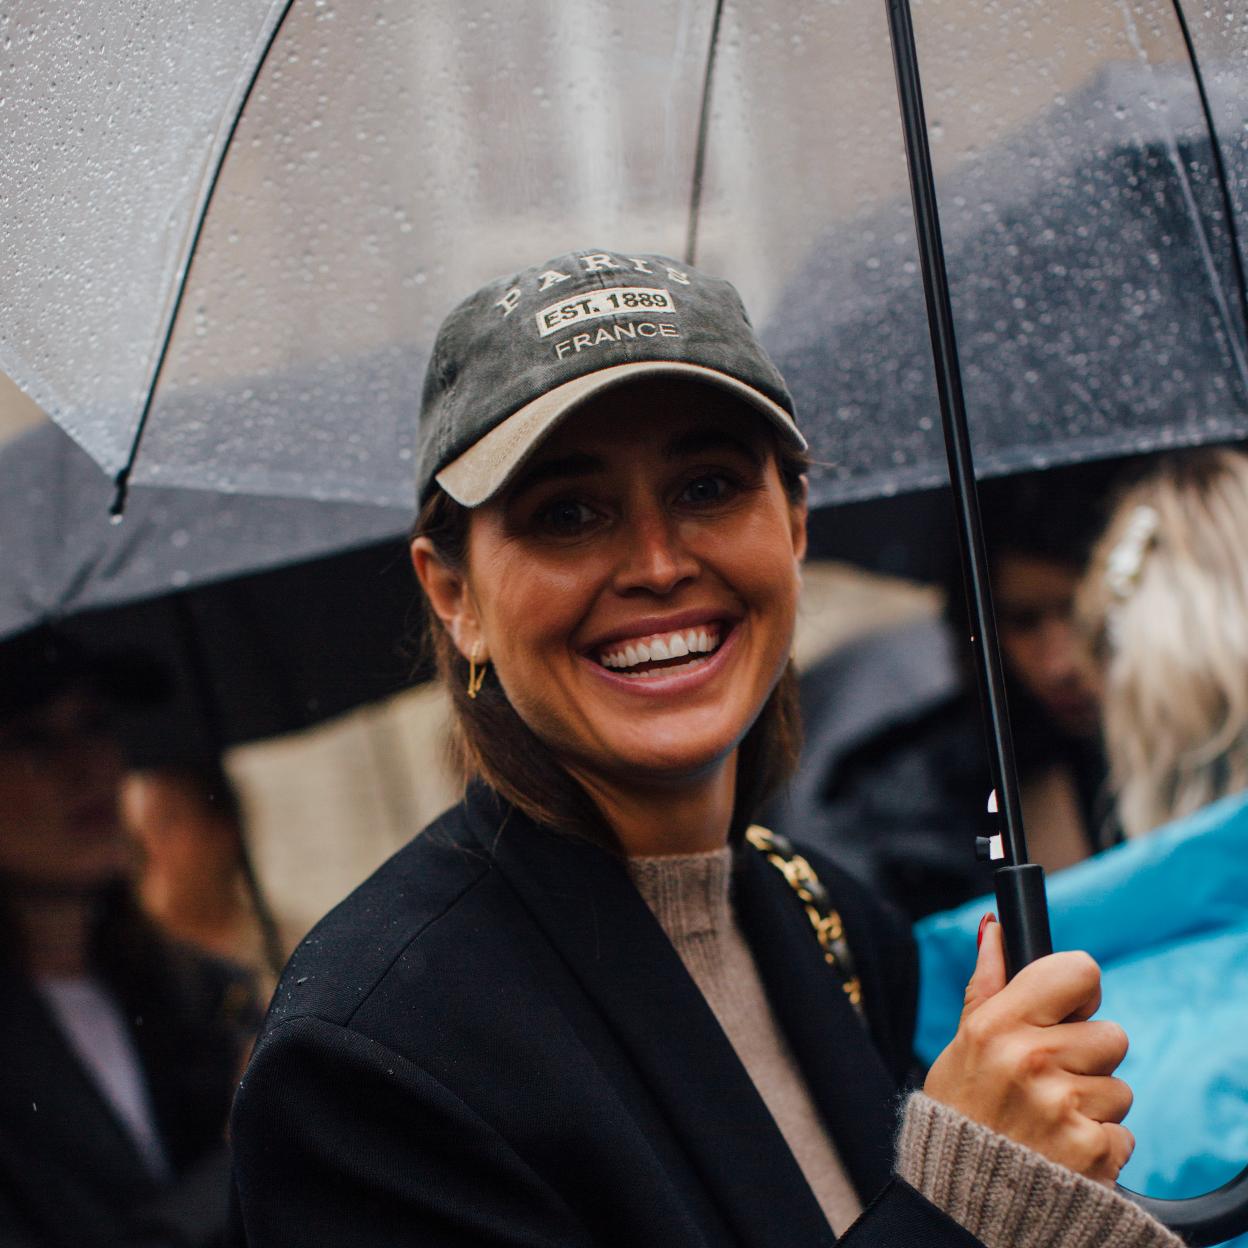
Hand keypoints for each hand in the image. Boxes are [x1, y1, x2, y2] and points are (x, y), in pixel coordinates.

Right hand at [923, 916, 1134, 1183]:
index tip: (1068, 1010)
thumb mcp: (964, 1041)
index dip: (1079, 990)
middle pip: (1110, 1035)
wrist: (963, 1199)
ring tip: (1050, 1117)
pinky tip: (1061, 1147)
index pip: (1078, 971)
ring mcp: (1064, 1107)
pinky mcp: (1093, 1152)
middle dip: (1087, 1056)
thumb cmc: (962, 1110)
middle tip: (1048, 1078)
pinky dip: (1099, 1142)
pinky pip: (1122, 1131)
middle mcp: (1032, 1060)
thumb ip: (987, 983)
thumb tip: (994, 929)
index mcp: (999, 1025)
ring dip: (1093, 1102)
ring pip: (1119, 1086)